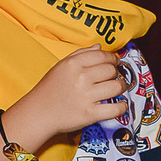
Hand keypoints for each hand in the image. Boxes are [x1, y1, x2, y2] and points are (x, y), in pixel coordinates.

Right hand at [7, 46, 127, 145]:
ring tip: (118, 89)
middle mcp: (80, 78)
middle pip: (111, 70)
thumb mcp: (61, 66)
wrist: (38, 113)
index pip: (102, 55)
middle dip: (116, 73)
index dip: (112, 59)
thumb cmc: (49, 90)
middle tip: (114, 77)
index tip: (115, 62)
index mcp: (73, 64)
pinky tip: (120, 104)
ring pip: (116, 87)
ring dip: (121, 87)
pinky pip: (115, 108)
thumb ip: (80, 54)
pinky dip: (122, 107)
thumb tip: (99, 47)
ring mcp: (86, 96)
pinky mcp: (90, 113)